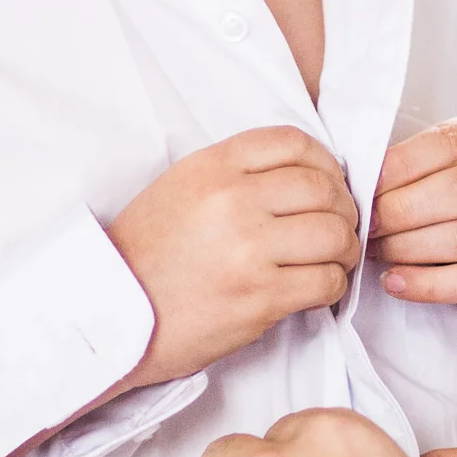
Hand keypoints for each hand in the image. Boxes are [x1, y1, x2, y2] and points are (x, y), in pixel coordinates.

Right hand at [108, 127, 359, 389]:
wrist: (113, 314)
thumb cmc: (148, 254)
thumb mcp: (181, 186)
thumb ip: (237, 172)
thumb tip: (307, 174)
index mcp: (213, 166)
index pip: (294, 143)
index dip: (325, 163)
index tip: (328, 183)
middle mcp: (233, 201)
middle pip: (325, 190)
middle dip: (343, 210)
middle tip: (338, 227)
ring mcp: (249, 250)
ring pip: (335, 236)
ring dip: (344, 250)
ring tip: (332, 259)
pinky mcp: (260, 298)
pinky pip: (326, 282)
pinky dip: (333, 285)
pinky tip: (317, 288)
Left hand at [374, 114, 456, 384]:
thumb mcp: (454, 160)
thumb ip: (417, 163)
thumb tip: (359, 182)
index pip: (448, 143)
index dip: (400, 166)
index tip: (364, 186)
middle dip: (402, 211)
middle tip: (366, 225)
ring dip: (409, 248)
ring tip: (375, 251)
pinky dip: (430, 285)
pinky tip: (395, 281)